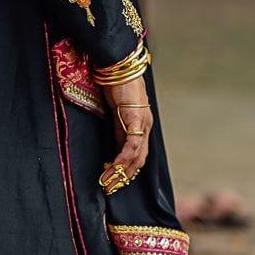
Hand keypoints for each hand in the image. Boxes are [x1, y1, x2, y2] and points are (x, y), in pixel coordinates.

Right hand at [100, 74, 152, 189]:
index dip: (128, 168)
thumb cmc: (116, 83)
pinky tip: (114, 168)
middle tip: (112, 187)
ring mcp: (142, 123)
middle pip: (139, 159)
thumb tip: (114, 144)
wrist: (119, 66)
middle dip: (125, 176)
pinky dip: (123, 159)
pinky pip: (131, 145)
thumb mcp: (116, 109)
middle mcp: (145, 125)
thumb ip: (117, 126)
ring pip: (136, 156)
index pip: (138, 153)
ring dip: (122, 172)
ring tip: (109, 182)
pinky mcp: (135, 120)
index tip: (116, 180)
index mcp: (141, 123)